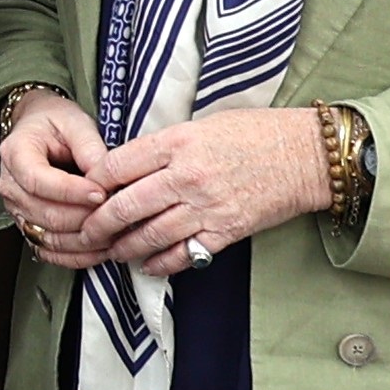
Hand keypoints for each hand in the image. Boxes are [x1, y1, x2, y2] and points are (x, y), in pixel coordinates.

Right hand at [0, 87, 116, 259]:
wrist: (36, 129)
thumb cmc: (54, 123)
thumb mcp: (75, 122)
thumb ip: (91, 149)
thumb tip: (108, 180)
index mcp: (16, 153)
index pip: (39, 181)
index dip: (72, 192)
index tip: (101, 193)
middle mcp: (10, 185)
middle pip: (46, 214)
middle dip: (85, 218)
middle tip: (116, 214)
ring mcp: (17, 209)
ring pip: (49, 237)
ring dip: (84, 241)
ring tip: (114, 234)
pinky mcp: (27, 225)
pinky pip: (48, 251)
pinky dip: (75, 256)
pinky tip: (99, 250)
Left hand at [80, 105, 332, 274]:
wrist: (304, 155)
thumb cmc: (256, 133)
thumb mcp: (203, 125)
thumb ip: (165, 146)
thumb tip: (128, 166)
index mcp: (178, 142)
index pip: (117, 165)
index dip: (93, 182)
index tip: (84, 191)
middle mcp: (187, 176)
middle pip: (125, 205)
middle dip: (97, 223)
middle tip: (85, 231)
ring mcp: (206, 207)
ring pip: (148, 235)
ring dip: (124, 247)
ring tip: (111, 250)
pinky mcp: (225, 232)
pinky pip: (181, 255)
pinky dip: (159, 263)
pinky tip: (147, 264)